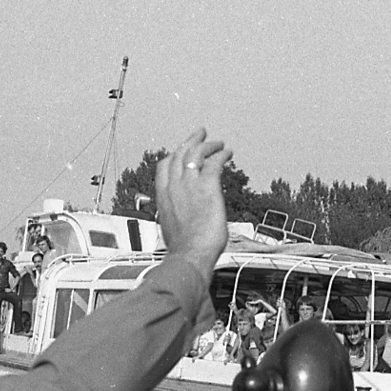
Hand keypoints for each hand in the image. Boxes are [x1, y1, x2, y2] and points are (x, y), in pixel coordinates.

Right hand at [154, 127, 229, 280]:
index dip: (175, 155)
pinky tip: (228, 153)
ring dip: (208, 145)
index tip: (182, 151)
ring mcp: (189, 185)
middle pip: (180, 154)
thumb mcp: (172, 230)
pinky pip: (214, 162)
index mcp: (162, 197)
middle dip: (191, 141)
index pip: (164, 166)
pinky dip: (221, 155)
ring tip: (219, 143)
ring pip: (196, 153)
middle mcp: (173, 186)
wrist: (188, 256)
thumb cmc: (183, 251)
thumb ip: (176, 218)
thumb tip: (183, 222)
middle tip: (200, 133)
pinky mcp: (207, 186)